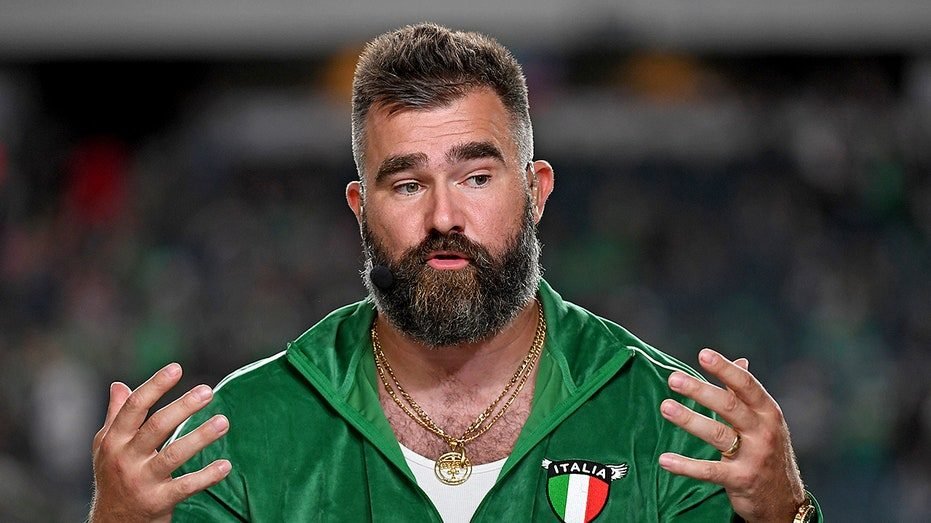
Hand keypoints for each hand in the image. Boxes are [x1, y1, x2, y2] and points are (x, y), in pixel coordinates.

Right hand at [89, 363, 230, 522]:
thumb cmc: (113, 476)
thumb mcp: (106, 447)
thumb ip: (115, 416)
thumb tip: (118, 385)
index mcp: (114, 440)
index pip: (134, 407)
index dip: (155, 386)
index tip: (177, 368)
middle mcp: (125, 458)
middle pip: (156, 427)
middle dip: (183, 407)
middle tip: (207, 391)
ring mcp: (141, 481)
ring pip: (174, 455)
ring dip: (201, 437)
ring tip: (224, 422)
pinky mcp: (158, 501)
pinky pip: (185, 486)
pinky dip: (207, 476)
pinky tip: (226, 465)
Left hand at [657, 348, 805, 521]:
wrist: (784, 500)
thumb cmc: (769, 452)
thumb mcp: (765, 421)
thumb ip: (747, 393)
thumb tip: (740, 361)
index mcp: (768, 412)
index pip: (746, 385)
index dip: (725, 369)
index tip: (703, 354)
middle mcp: (763, 432)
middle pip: (729, 406)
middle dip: (700, 391)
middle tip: (673, 379)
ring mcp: (753, 457)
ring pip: (717, 434)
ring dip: (689, 420)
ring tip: (666, 407)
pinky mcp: (741, 480)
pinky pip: (710, 471)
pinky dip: (686, 466)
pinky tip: (665, 459)